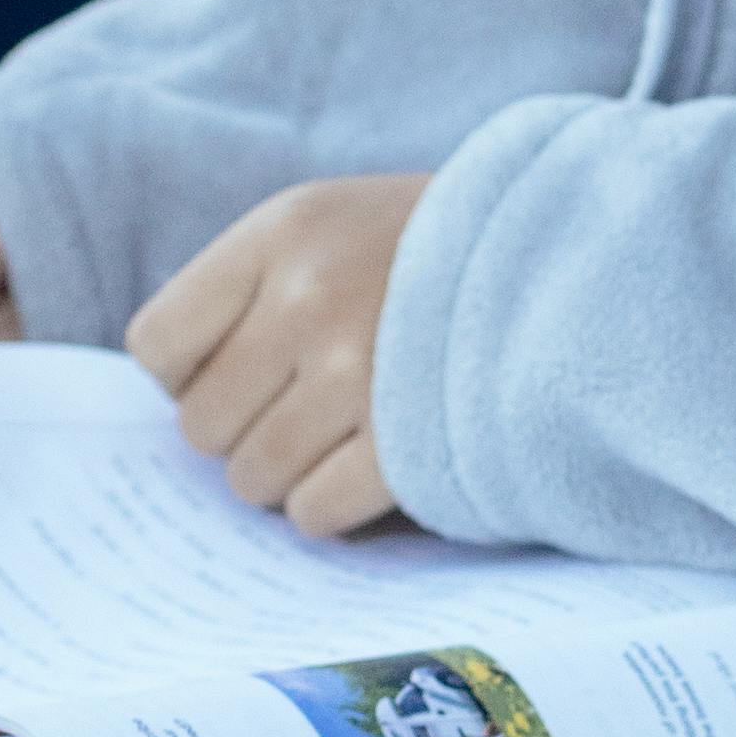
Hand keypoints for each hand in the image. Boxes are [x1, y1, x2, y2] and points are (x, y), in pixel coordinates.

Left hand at [127, 175, 428, 536]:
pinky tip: (378, 465)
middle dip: (246, 429)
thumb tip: (175, 402)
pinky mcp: (408, 445)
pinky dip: (335, 505)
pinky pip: (314, 512)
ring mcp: (360, 375)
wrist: (578, 263)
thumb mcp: (333, 225)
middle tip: (307, 409)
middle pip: (202, 425)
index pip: (157, 345)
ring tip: (346, 436)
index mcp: (283, 232)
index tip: (246, 368)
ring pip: (252, 478)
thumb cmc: (435, 255)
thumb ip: (250, 290)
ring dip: (290, 473)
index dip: (191, 374)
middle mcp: (311, 298)